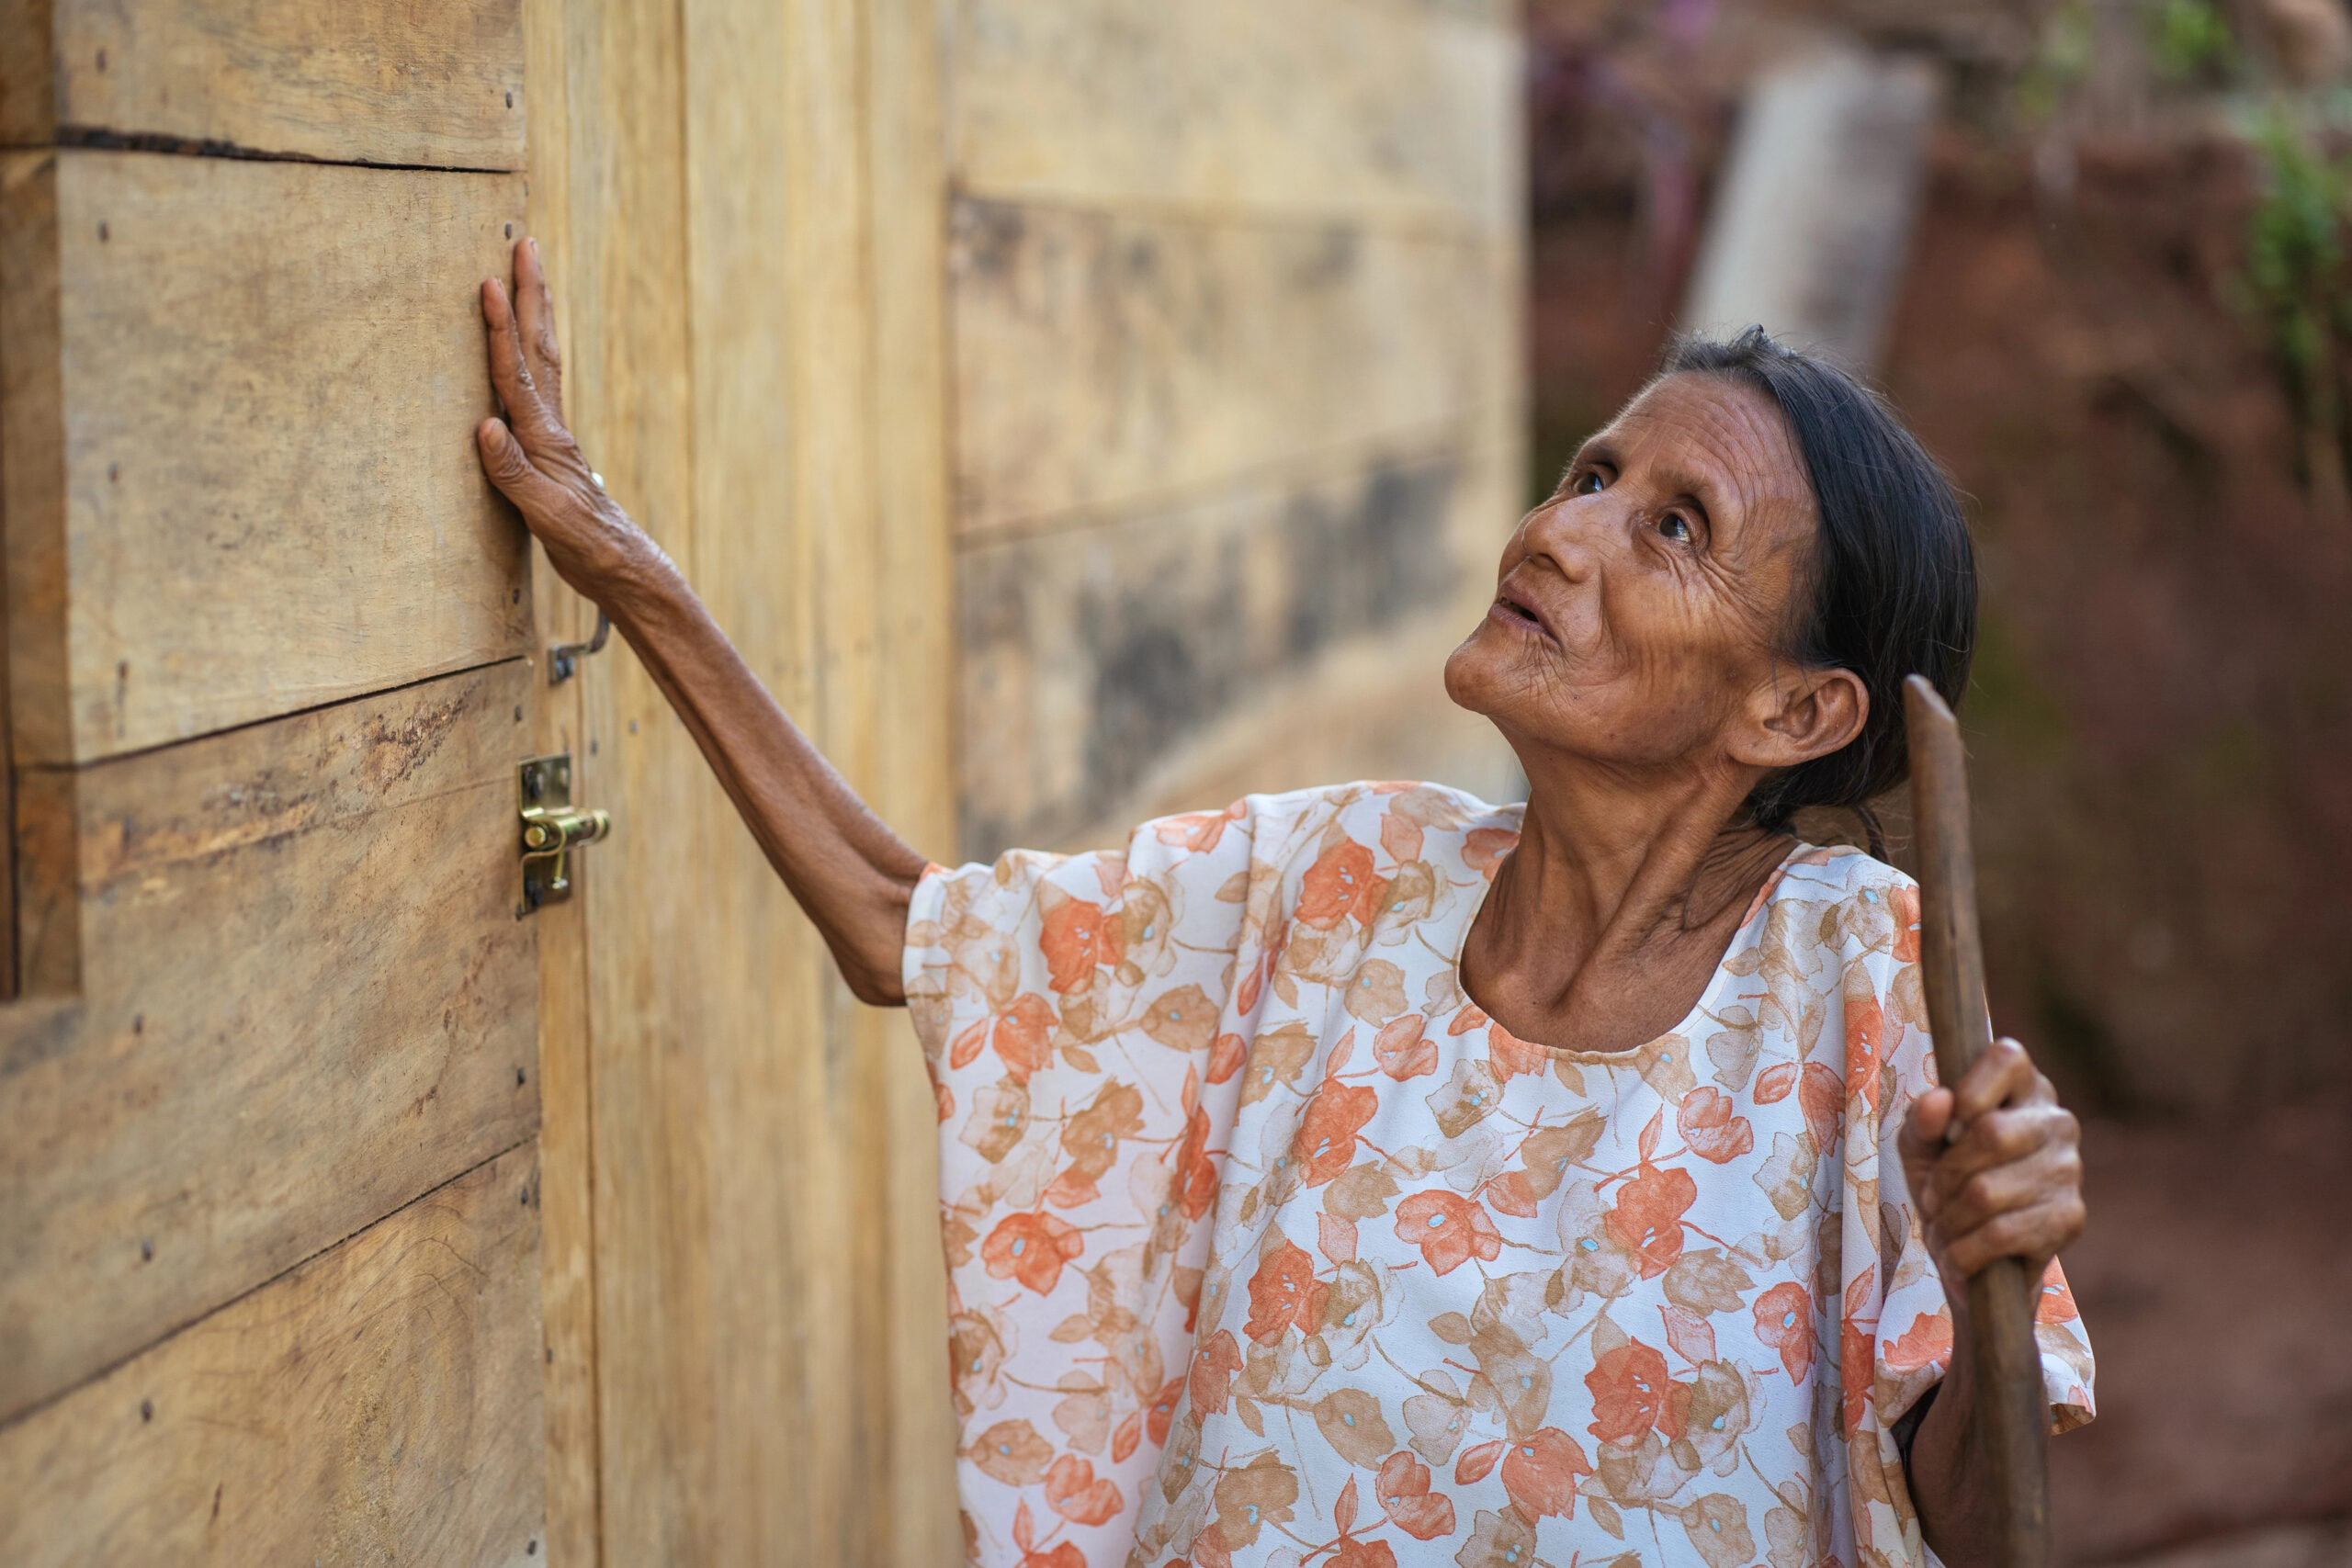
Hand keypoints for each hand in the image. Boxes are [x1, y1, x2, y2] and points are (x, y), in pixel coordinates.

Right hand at [475, 238, 656, 597]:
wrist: (619, 567)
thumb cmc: (586, 545)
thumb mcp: (547, 516)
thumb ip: (514, 473)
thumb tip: (483, 426)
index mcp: (544, 437)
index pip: (517, 371)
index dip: (500, 327)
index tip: (488, 282)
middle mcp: (550, 426)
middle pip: (539, 347)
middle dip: (531, 294)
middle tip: (525, 244)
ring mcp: (551, 435)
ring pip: (542, 360)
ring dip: (534, 314)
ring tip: (526, 276)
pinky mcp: (549, 450)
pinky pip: (535, 387)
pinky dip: (527, 355)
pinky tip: (521, 348)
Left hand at [1898, 1036, 2084, 1293]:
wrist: (1973, 1253)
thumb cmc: (1944, 1182)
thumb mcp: (1919, 1146)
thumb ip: (1921, 1120)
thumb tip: (1939, 1099)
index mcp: (2023, 1087)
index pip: (2007, 1056)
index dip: (1968, 1091)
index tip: (1948, 1129)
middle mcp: (2057, 1120)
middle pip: (1991, 1132)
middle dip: (1945, 1173)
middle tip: (1933, 1195)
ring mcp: (2070, 1169)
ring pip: (1987, 1191)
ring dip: (1949, 1219)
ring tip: (1944, 1226)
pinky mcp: (2070, 1218)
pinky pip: (2002, 1233)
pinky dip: (1965, 1250)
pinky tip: (1960, 1254)